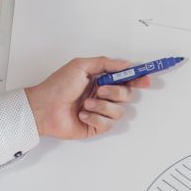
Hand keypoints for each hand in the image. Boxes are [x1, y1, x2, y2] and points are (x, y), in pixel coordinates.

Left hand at [25, 56, 159, 140]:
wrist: (44, 108)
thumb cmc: (58, 85)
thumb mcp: (82, 66)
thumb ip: (106, 63)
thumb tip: (126, 63)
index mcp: (101, 80)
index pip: (126, 79)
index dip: (138, 78)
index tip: (145, 79)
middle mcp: (102, 95)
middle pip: (127, 95)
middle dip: (116, 92)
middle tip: (100, 90)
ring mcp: (100, 112)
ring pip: (119, 111)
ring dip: (102, 107)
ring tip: (85, 105)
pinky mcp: (96, 127)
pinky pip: (108, 124)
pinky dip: (95, 119)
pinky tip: (82, 115)